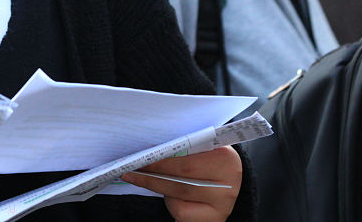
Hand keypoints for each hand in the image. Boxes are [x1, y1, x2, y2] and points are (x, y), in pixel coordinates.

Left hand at [120, 146, 240, 221]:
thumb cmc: (211, 157)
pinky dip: (173, 205)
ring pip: (178, 204)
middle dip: (150, 179)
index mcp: (224, 160)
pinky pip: (183, 215)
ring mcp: (222, 207)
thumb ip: (183, 148)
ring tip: (150, 179)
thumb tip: (148, 151)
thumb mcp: (203, 147)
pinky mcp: (214, 220)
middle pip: (179, 186)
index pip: (184, 165)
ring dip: (161, 191)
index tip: (138, 160)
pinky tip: (171, 196)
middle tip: (129, 172)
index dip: (158, 165)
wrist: (232, 178)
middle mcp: (226, 186)